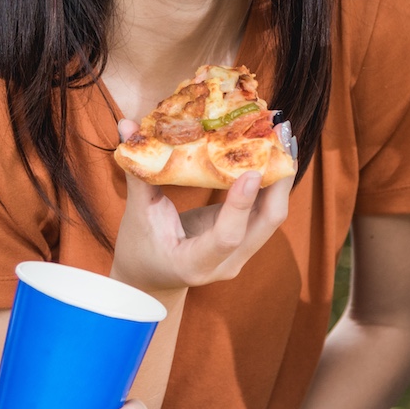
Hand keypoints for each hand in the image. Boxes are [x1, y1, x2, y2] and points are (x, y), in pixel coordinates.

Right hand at [111, 120, 294, 292]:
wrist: (151, 282)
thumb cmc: (139, 251)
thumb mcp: (137, 216)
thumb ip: (138, 173)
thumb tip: (126, 126)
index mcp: (194, 263)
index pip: (227, 237)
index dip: (240, 205)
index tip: (251, 171)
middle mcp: (227, 263)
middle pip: (267, 223)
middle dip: (279, 181)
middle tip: (281, 139)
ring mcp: (242, 255)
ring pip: (273, 215)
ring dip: (281, 177)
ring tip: (283, 139)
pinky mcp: (247, 242)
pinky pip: (267, 211)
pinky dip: (272, 183)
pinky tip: (274, 154)